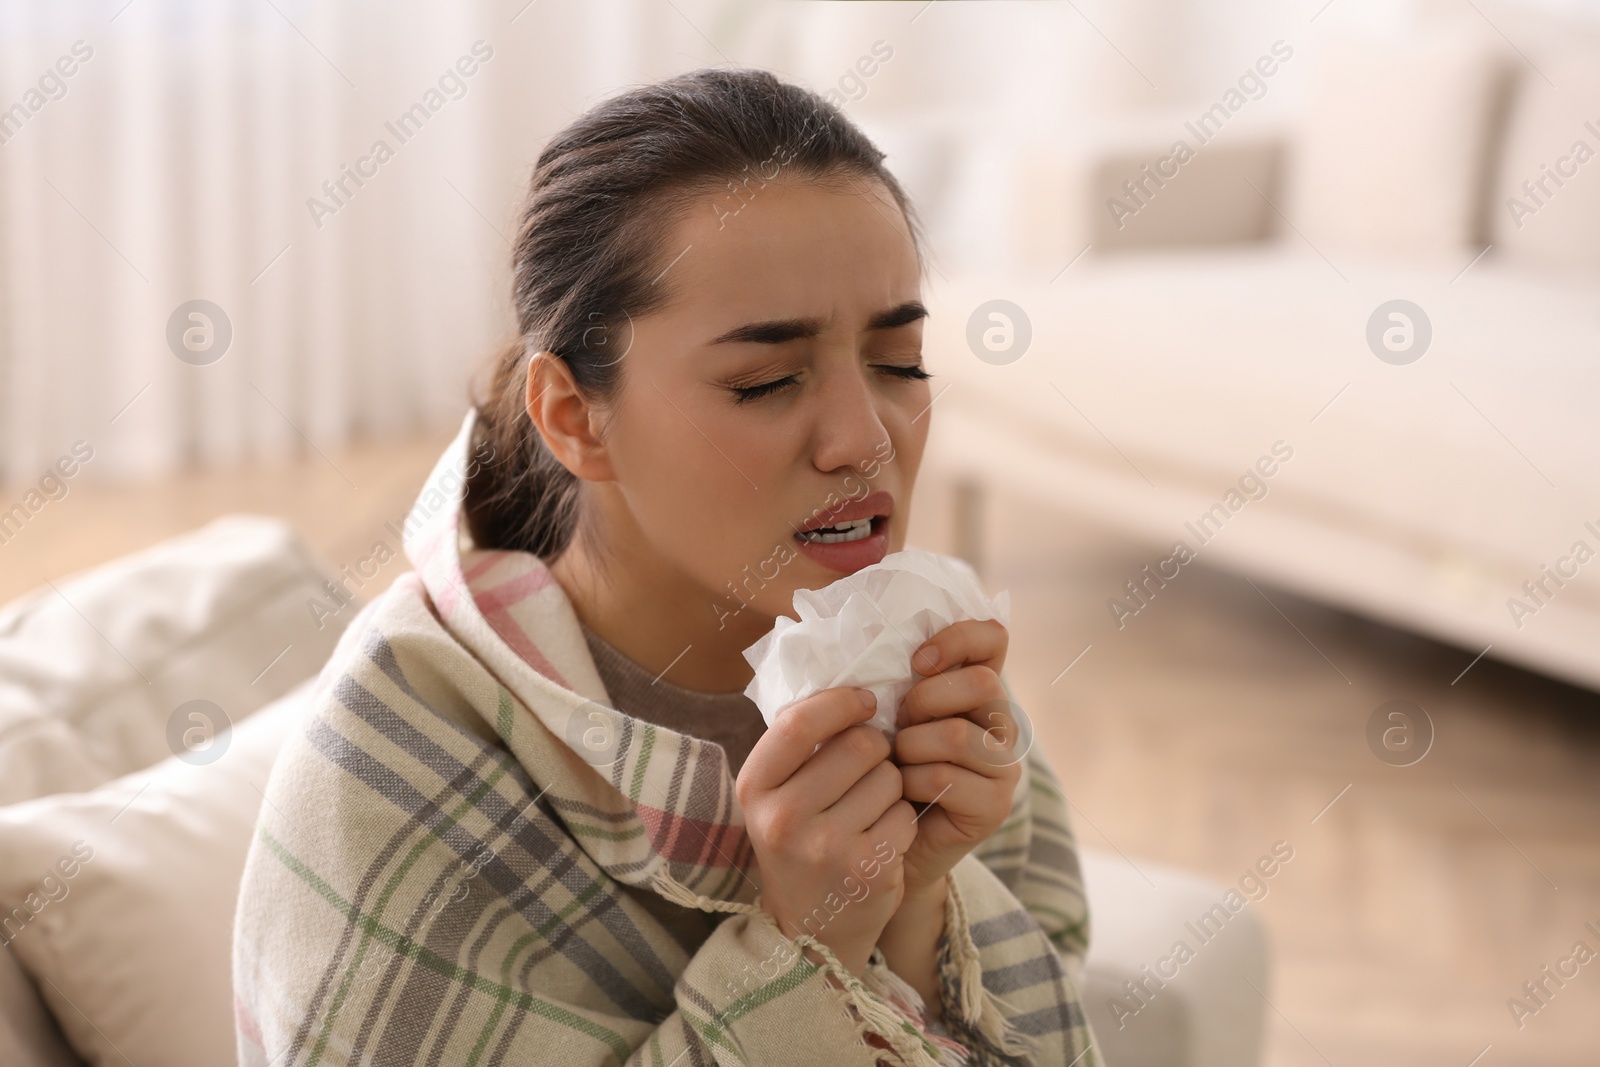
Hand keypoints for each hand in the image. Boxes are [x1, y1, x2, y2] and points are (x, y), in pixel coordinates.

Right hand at [736, 687, 917, 976]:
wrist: (809, 930)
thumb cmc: (797, 844)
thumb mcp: (776, 795)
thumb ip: (798, 744)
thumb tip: (847, 681)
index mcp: (755, 789)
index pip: (800, 723)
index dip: (841, 703)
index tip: (865, 701)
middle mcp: (783, 818)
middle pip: (859, 745)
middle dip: (877, 748)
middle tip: (869, 768)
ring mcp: (826, 847)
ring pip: (889, 778)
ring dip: (891, 785)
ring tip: (871, 808)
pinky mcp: (867, 870)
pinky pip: (906, 814)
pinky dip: (903, 819)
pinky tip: (883, 837)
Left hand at [891, 619, 1021, 897]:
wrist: (885, 842)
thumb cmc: (880, 768)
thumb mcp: (885, 714)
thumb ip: (895, 680)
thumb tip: (874, 639)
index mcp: (978, 690)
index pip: (993, 638)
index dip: (959, 638)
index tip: (917, 660)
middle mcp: (1002, 722)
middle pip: (982, 683)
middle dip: (925, 699)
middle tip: (898, 723)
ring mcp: (1005, 765)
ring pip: (959, 734)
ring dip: (911, 746)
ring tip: (896, 763)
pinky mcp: (996, 804)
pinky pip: (946, 777)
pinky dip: (911, 782)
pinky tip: (901, 793)